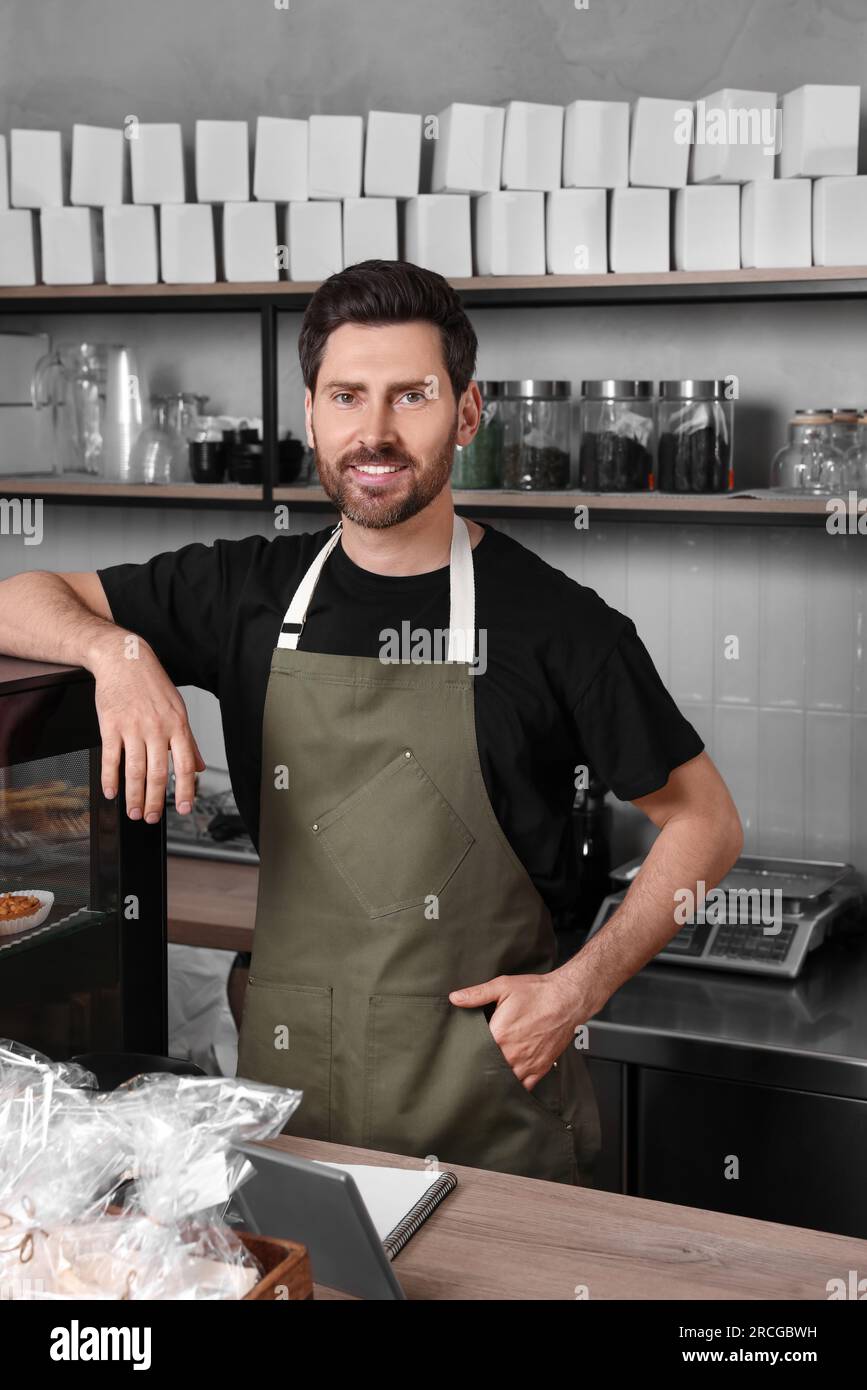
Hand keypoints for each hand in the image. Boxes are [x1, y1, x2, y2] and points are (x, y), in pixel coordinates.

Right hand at [90, 631, 205, 822]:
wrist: (125, 659)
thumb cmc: (153, 685)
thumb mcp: (178, 710)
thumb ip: (189, 742)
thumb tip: (200, 767)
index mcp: (177, 726)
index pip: (184, 765)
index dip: (185, 790)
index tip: (183, 809)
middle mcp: (156, 728)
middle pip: (157, 773)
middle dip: (154, 801)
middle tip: (150, 818)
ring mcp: (132, 727)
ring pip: (134, 770)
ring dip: (133, 796)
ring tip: (133, 811)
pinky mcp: (110, 725)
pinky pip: (110, 757)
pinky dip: (110, 778)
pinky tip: (111, 792)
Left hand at [449, 973, 578, 1090]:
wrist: (567, 999)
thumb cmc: (537, 992)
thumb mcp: (503, 986)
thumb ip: (477, 994)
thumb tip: (455, 998)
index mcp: (500, 1035)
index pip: (475, 1052)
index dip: (467, 1053)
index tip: (461, 1054)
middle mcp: (513, 1053)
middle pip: (488, 1069)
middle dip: (480, 1068)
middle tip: (470, 1067)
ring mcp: (527, 1063)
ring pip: (505, 1081)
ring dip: (496, 1078)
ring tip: (488, 1076)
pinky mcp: (540, 1068)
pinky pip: (524, 1087)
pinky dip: (515, 1087)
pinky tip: (508, 1083)